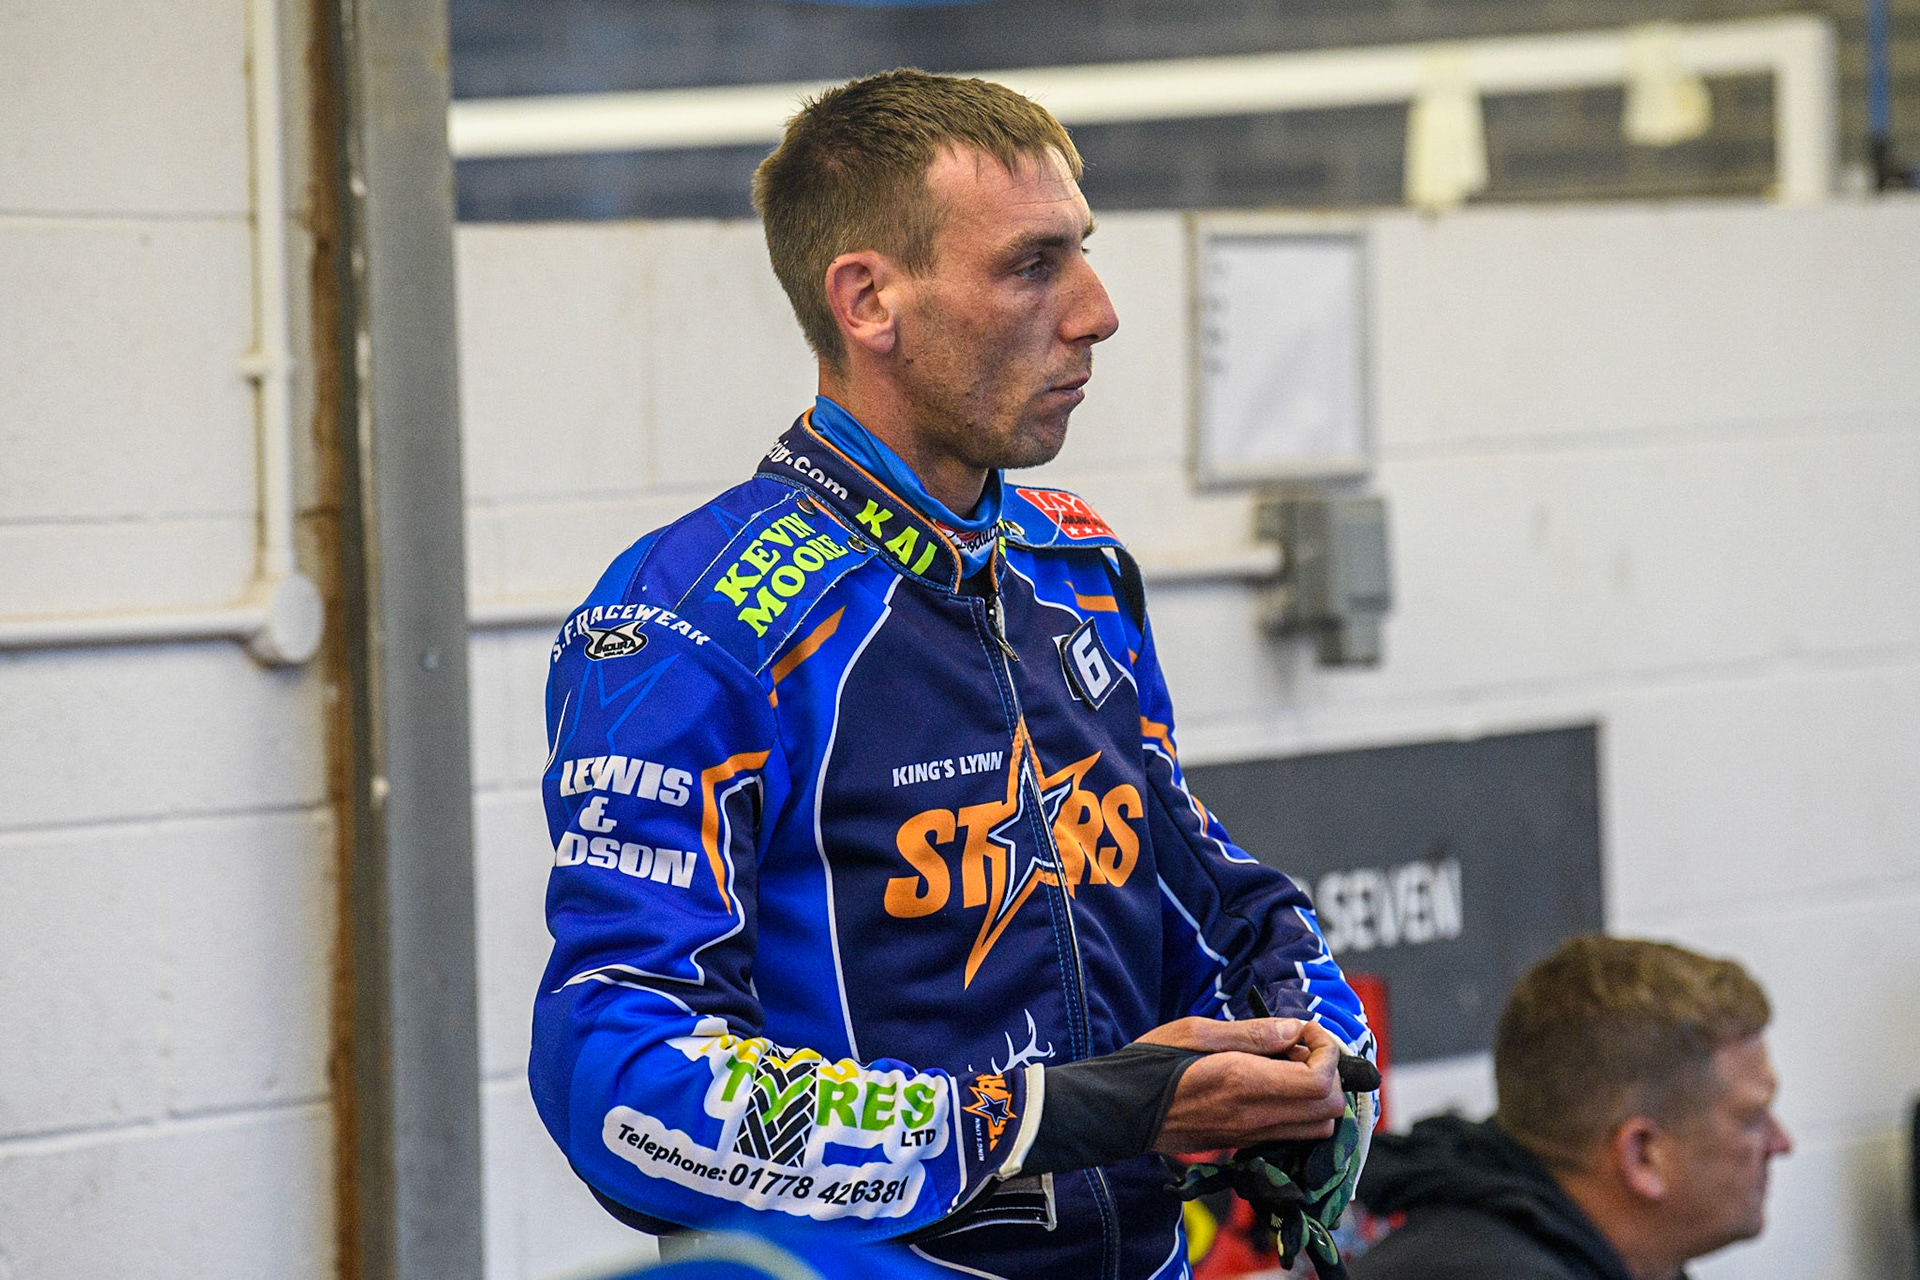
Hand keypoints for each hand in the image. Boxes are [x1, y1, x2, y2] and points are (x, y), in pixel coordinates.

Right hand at [1138, 1017, 1345, 1152]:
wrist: (1121, 1110)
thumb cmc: (1151, 1064)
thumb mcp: (1196, 1032)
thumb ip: (1252, 1033)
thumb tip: (1295, 1030)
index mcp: (1244, 1082)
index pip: (1319, 1080)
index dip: (1327, 1051)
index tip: (1305, 1030)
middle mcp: (1254, 1115)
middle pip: (1329, 1109)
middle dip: (1328, 1072)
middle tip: (1297, 1046)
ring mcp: (1250, 1135)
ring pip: (1317, 1127)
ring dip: (1317, 1094)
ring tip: (1286, 1065)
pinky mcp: (1243, 1143)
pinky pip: (1293, 1134)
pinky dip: (1300, 1109)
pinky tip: (1272, 1084)